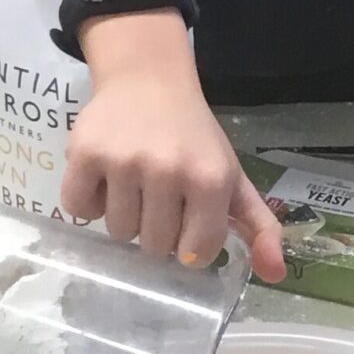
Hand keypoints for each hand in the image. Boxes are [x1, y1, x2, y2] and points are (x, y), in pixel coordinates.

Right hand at [61, 20, 285, 280]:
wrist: (149, 80)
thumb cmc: (194, 137)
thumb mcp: (233, 177)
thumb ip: (259, 226)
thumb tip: (275, 274)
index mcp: (210, 180)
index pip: (196, 254)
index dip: (190, 245)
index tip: (188, 220)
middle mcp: (168, 170)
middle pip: (154, 247)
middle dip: (156, 231)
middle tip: (159, 197)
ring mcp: (124, 161)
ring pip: (118, 232)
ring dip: (124, 217)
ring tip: (133, 184)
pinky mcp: (85, 152)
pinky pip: (78, 209)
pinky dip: (87, 202)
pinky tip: (103, 179)